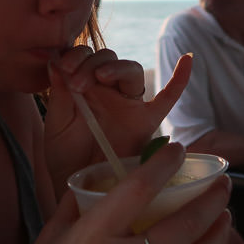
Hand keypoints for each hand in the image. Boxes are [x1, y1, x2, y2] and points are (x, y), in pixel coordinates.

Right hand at [20, 144, 230, 243]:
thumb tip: (100, 177)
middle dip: (210, 202)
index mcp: (91, 236)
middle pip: (180, 228)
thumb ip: (76, 205)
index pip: (136, 191)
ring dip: (217, 237)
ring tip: (225, 218)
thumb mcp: (51, 237)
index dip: (162, 166)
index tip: (179, 149)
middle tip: (223, 185)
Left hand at [43, 48, 192, 189]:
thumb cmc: (65, 156)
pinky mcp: (146, 122)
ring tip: (99, 77)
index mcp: (85, 86)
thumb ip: (58, 93)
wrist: (76, 187)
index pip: (86, 57)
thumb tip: (55, 59)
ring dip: (115, 67)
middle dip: (91, 64)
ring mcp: (129, 105)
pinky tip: (188, 58)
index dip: (76, 56)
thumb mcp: (57, 123)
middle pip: (109, 59)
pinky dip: (180, 79)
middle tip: (76, 83)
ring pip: (131, 71)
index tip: (62, 67)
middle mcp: (108, 91)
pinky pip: (168, 99)